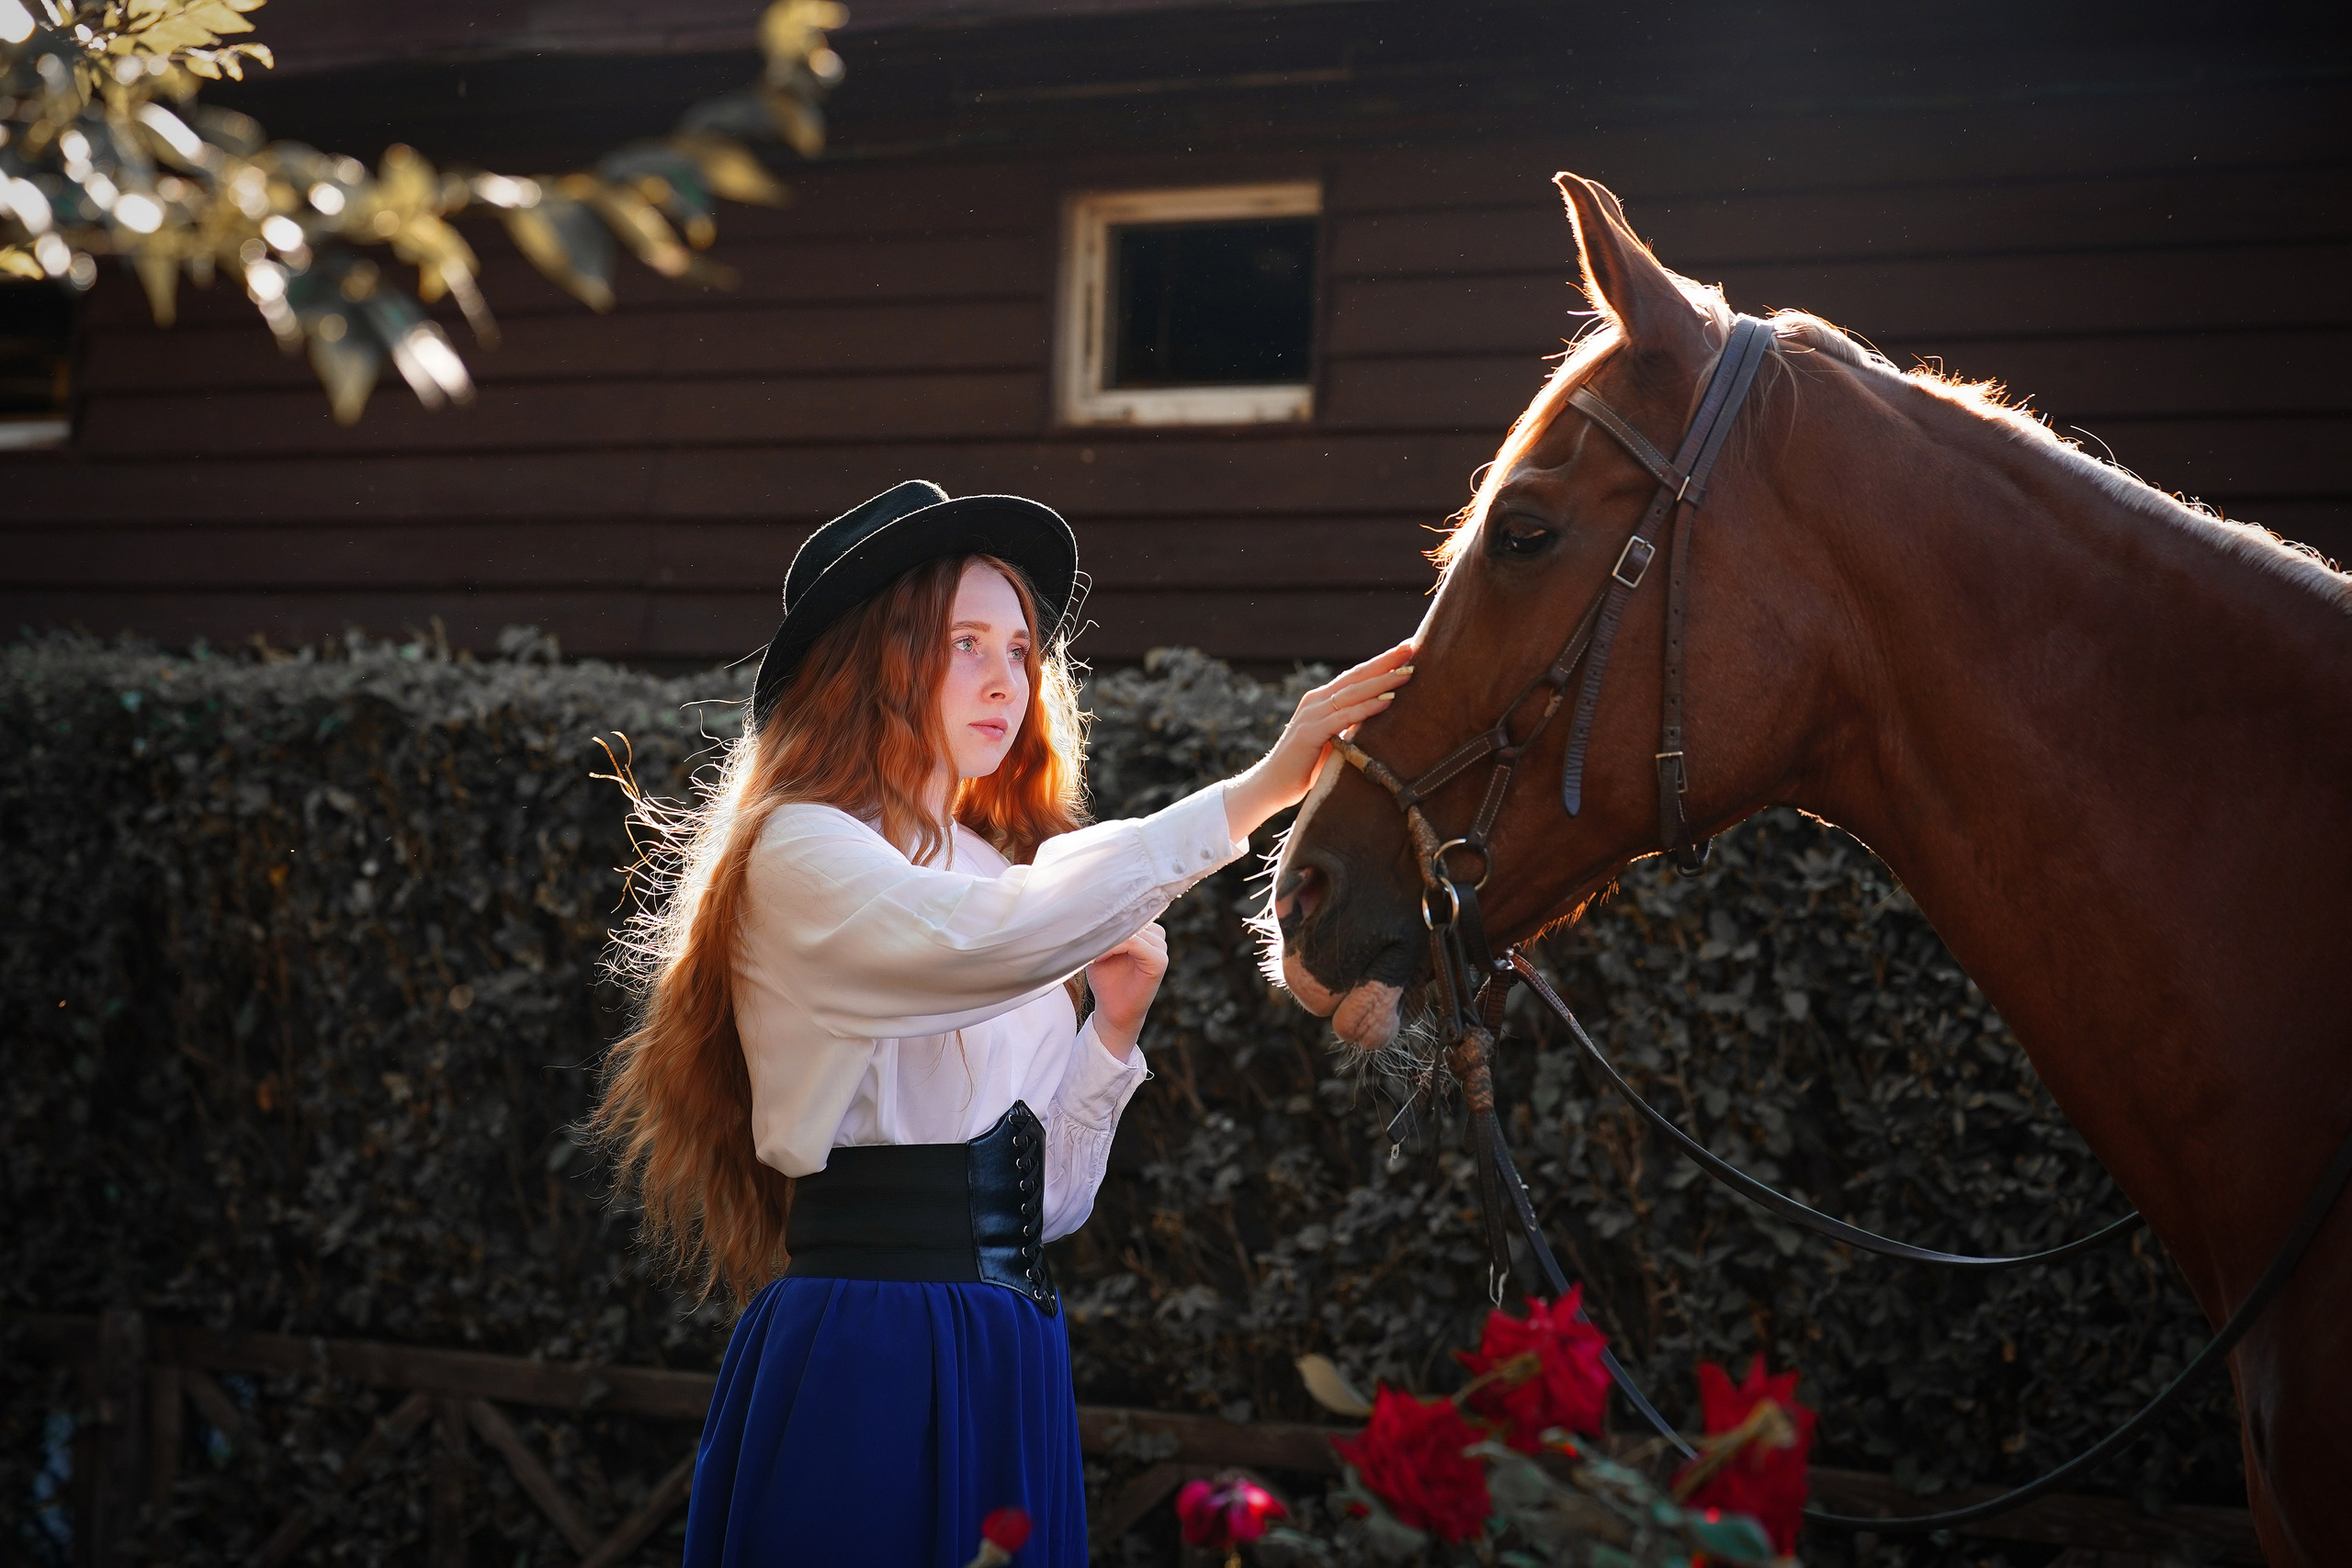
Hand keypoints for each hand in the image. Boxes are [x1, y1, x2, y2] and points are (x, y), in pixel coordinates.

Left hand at [1086, 922, 1168, 1057]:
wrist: (1113, 1011)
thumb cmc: (1106, 979)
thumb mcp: (1100, 949)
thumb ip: (1103, 931)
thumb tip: (1090, 912)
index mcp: (1145, 931)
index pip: (1127, 910)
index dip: (1105, 916)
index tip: (1083, 926)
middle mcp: (1156, 936)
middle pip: (1130, 917)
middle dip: (1106, 926)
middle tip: (1084, 937)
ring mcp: (1160, 948)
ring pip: (1131, 929)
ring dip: (1108, 937)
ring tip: (1091, 952)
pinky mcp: (1159, 961)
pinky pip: (1135, 943)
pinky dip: (1114, 947)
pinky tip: (1099, 957)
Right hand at [1222, 640, 1414, 840]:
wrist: (1271, 786)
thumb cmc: (1305, 766)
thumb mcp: (1333, 740)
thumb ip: (1350, 727)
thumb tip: (1379, 720)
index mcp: (1321, 700)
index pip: (1355, 676)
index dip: (1381, 662)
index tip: (1407, 649)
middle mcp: (1316, 701)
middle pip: (1356, 676)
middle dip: (1386, 662)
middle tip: (1412, 648)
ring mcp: (1311, 715)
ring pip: (1353, 693)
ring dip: (1382, 682)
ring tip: (1408, 672)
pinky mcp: (1310, 732)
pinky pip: (1343, 717)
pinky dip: (1366, 708)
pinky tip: (1387, 701)